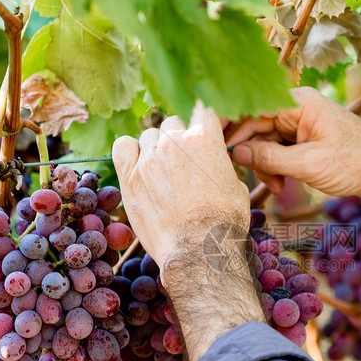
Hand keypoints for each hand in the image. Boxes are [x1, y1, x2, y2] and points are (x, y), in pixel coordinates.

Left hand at [112, 104, 262, 360]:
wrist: (199, 250)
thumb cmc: (224, 223)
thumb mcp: (237, 188)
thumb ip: (221, 166)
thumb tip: (216, 164)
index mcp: (205, 138)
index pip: (201, 110)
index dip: (201, 120)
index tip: (201, 133)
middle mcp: (175, 141)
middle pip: (173, 123)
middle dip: (179, 138)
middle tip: (183, 163)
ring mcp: (149, 157)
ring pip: (149, 135)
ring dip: (155, 147)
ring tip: (162, 172)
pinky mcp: (129, 176)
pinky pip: (123, 146)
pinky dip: (130, 152)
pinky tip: (137, 165)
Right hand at [226, 87, 360, 197]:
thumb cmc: (355, 162)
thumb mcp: (308, 164)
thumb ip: (269, 157)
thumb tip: (235, 152)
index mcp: (298, 102)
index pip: (252, 107)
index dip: (231, 125)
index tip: (214, 143)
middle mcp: (296, 107)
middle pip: (255, 126)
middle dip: (253, 154)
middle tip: (250, 178)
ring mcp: (299, 123)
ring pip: (264, 141)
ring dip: (265, 165)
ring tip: (278, 186)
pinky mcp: (303, 138)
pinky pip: (277, 149)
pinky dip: (276, 167)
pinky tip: (282, 184)